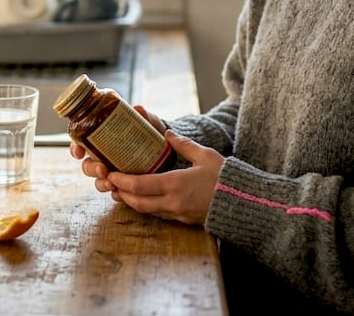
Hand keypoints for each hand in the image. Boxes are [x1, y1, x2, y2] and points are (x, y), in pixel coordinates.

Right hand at [69, 105, 167, 193]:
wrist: (169, 152)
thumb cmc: (152, 134)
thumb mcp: (148, 124)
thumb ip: (144, 117)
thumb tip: (137, 109)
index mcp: (103, 140)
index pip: (81, 144)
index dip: (75, 149)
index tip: (79, 153)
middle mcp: (104, 157)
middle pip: (87, 166)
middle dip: (91, 169)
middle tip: (102, 169)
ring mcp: (113, 173)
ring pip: (98, 181)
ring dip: (102, 184)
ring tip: (112, 184)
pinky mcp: (124, 185)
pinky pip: (115, 193)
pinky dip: (116, 194)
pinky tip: (120, 193)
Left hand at [105, 130, 223, 224]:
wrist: (244, 203)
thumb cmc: (225, 177)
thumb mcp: (205, 155)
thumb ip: (184, 144)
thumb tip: (168, 133)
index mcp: (175, 184)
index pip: (139, 185)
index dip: (121, 180)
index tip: (110, 173)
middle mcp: (173, 202)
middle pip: (137, 201)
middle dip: (121, 192)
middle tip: (110, 183)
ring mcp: (178, 213)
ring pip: (146, 210)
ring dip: (131, 201)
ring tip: (121, 190)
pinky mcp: (184, 220)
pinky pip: (159, 213)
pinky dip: (146, 205)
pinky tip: (143, 197)